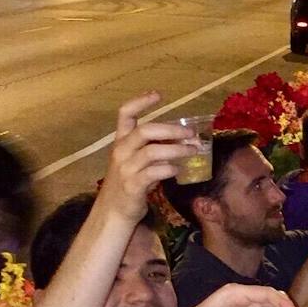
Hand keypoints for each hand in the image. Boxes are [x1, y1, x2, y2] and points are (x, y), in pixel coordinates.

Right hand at [97, 93, 196, 221]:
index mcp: (120, 141)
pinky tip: (178, 169)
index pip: (125, 114)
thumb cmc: (129, 183)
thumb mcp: (137, 161)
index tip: (159, 94)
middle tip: (190, 133)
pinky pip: (154, 173)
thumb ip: (154, 149)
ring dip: (176, 149)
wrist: (114, 211)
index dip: (140, 101)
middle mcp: (121, 151)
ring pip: (152, 152)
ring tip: (193, 151)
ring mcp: (125, 169)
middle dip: (171, 129)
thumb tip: (182, 139)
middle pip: (145, 131)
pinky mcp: (133, 186)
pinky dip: (169, 169)